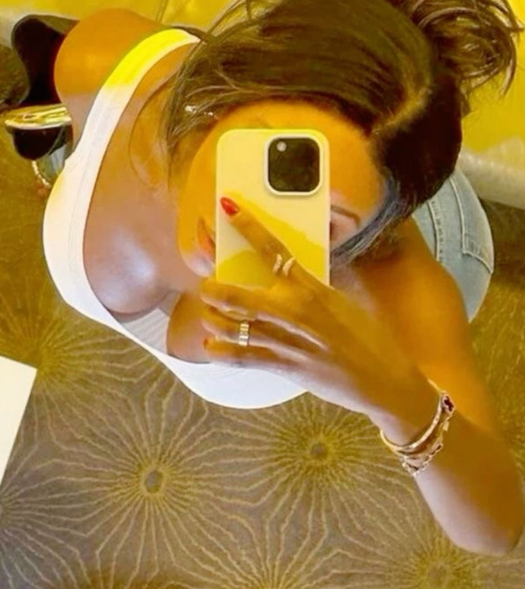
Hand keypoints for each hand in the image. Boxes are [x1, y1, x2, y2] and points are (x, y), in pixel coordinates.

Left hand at [199, 197, 425, 417]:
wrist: (383, 380)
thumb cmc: (369, 338)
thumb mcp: (342, 301)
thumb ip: (313, 287)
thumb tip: (291, 277)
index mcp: (311, 288)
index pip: (273, 250)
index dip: (248, 227)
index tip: (228, 208)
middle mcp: (293, 311)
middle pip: (236, 293)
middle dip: (212, 287)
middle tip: (206, 284)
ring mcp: (285, 340)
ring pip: (231, 326)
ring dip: (213, 319)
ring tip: (209, 315)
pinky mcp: (283, 366)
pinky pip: (241, 358)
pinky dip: (220, 352)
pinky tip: (211, 347)